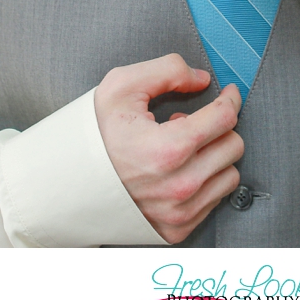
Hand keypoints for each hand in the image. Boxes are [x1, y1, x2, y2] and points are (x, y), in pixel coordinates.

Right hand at [93, 53, 243, 243]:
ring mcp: (179, 212)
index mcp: (169, 149)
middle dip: (219, 128)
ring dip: (214, 156)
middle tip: (190, 123)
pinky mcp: (178, 229)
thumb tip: (203, 80)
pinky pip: (215, 201)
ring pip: (229, 175)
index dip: (230, 99)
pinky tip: (178, 171)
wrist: (66, 183)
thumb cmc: (94, 133)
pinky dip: (205, 182)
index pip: (225, 118)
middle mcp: (180, 186)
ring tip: (182, 149)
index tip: (228, 93)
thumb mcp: (122, 86)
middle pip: (233, 146)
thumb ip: (168, 70)